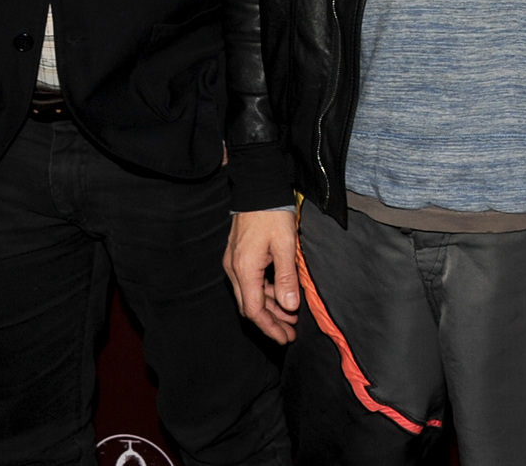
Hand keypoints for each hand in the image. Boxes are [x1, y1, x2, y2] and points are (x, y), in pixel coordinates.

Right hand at [224, 209, 301, 343]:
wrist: (258, 188)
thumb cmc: (273, 214)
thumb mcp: (286, 246)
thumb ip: (286, 278)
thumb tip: (289, 307)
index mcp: (244, 269)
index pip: (254, 310)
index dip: (270, 327)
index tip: (286, 337)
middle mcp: (234, 270)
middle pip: (250, 306)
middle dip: (270, 322)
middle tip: (290, 333)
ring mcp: (234, 263)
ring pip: (251, 295)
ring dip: (270, 307)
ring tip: (291, 317)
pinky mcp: (239, 257)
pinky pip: (251, 282)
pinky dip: (266, 292)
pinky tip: (281, 296)